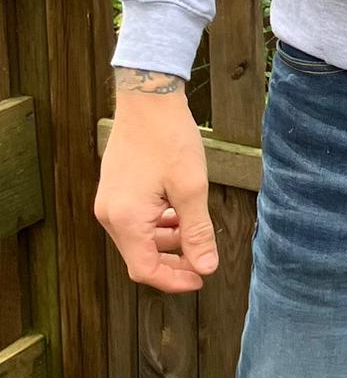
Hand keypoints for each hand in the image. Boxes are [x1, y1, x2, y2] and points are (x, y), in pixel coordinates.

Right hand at [94, 72, 219, 292]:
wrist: (148, 96)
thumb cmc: (169, 137)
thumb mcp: (191, 186)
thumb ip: (197, 231)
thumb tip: (206, 267)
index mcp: (126, 220)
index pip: (145, 270)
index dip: (174, 280)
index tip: (200, 277)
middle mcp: (110, 215)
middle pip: (140, 256)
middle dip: (172, 262)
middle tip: (201, 260)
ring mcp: (109, 201)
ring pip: (138, 238)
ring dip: (166, 242)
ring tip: (194, 233)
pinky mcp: (114, 189)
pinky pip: (134, 220)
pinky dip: (157, 224)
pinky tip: (178, 213)